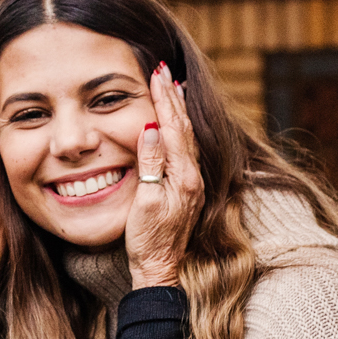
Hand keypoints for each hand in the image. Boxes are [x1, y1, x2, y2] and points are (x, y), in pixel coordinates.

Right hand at [124, 63, 203, 289]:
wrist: (161, 268)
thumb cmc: (147, 240)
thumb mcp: (143, 202)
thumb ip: (150, 165)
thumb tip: (151, 128)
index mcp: (184, 177)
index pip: (174, 128)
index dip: (165, 100)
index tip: (156, 75)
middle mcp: (194, 177)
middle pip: (184, 128)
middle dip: (173, 97)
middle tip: (163, 70)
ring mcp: (193, 183)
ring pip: (188, 137)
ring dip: (179, 110)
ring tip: (174, 87)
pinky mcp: (188, 188)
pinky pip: (186, 149)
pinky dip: (181, 129)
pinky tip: (177, 123)